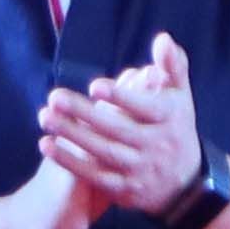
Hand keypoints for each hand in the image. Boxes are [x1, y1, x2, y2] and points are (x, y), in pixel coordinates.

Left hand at [39, 29, 207, 211]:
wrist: (184, 184)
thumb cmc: (175, 128)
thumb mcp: (181, 97)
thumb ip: (172, 66)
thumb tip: (163, 39)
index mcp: (170, 119)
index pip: (146, 108)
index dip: (121, 98)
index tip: (95, 86)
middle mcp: (156, 146)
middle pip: (118, 130)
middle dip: (85, 113)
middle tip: (54, 96)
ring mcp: (139, 169)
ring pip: (103, 152)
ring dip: (72, 135)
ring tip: (45, 117)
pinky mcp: (124, 190)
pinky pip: (95, 176)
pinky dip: (70, 162)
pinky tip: (46, 145)